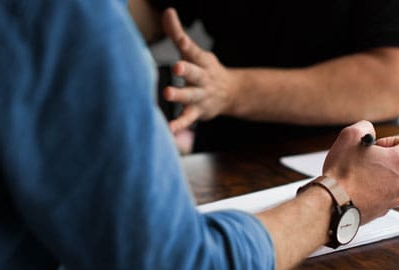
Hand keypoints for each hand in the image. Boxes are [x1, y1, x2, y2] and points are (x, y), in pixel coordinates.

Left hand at [162, 8, 236, 132]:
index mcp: (201, 61)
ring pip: (191, 95)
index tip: (178, 38)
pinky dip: (179, 124)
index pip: (192, 49)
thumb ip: (177, 33)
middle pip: (195, 73)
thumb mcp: (194, 52)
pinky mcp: (198, 111)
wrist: (232, 93)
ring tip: (168, 93)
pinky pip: (188, 118)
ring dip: (180, 95)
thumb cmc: (205, 69)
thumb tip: (167, 11)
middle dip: (187, 69)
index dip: (184, 42)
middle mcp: (203, 78)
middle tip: (177, 66)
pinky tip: (169, 129)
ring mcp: (202, 95)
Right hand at [322, 121, 398, 223]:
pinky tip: (357, 188)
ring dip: (380, 176)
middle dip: (385, 160)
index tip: (377, 146)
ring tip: (359, 175)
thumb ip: (365, 127)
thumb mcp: (350, 136)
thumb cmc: (342, 173)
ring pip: (393, 180)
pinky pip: (384, 195)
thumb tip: (369, 131)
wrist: (332, 203)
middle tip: (365, 161)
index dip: (391, 141)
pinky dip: (374, 190)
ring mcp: (395, 198)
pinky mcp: (384, 210)